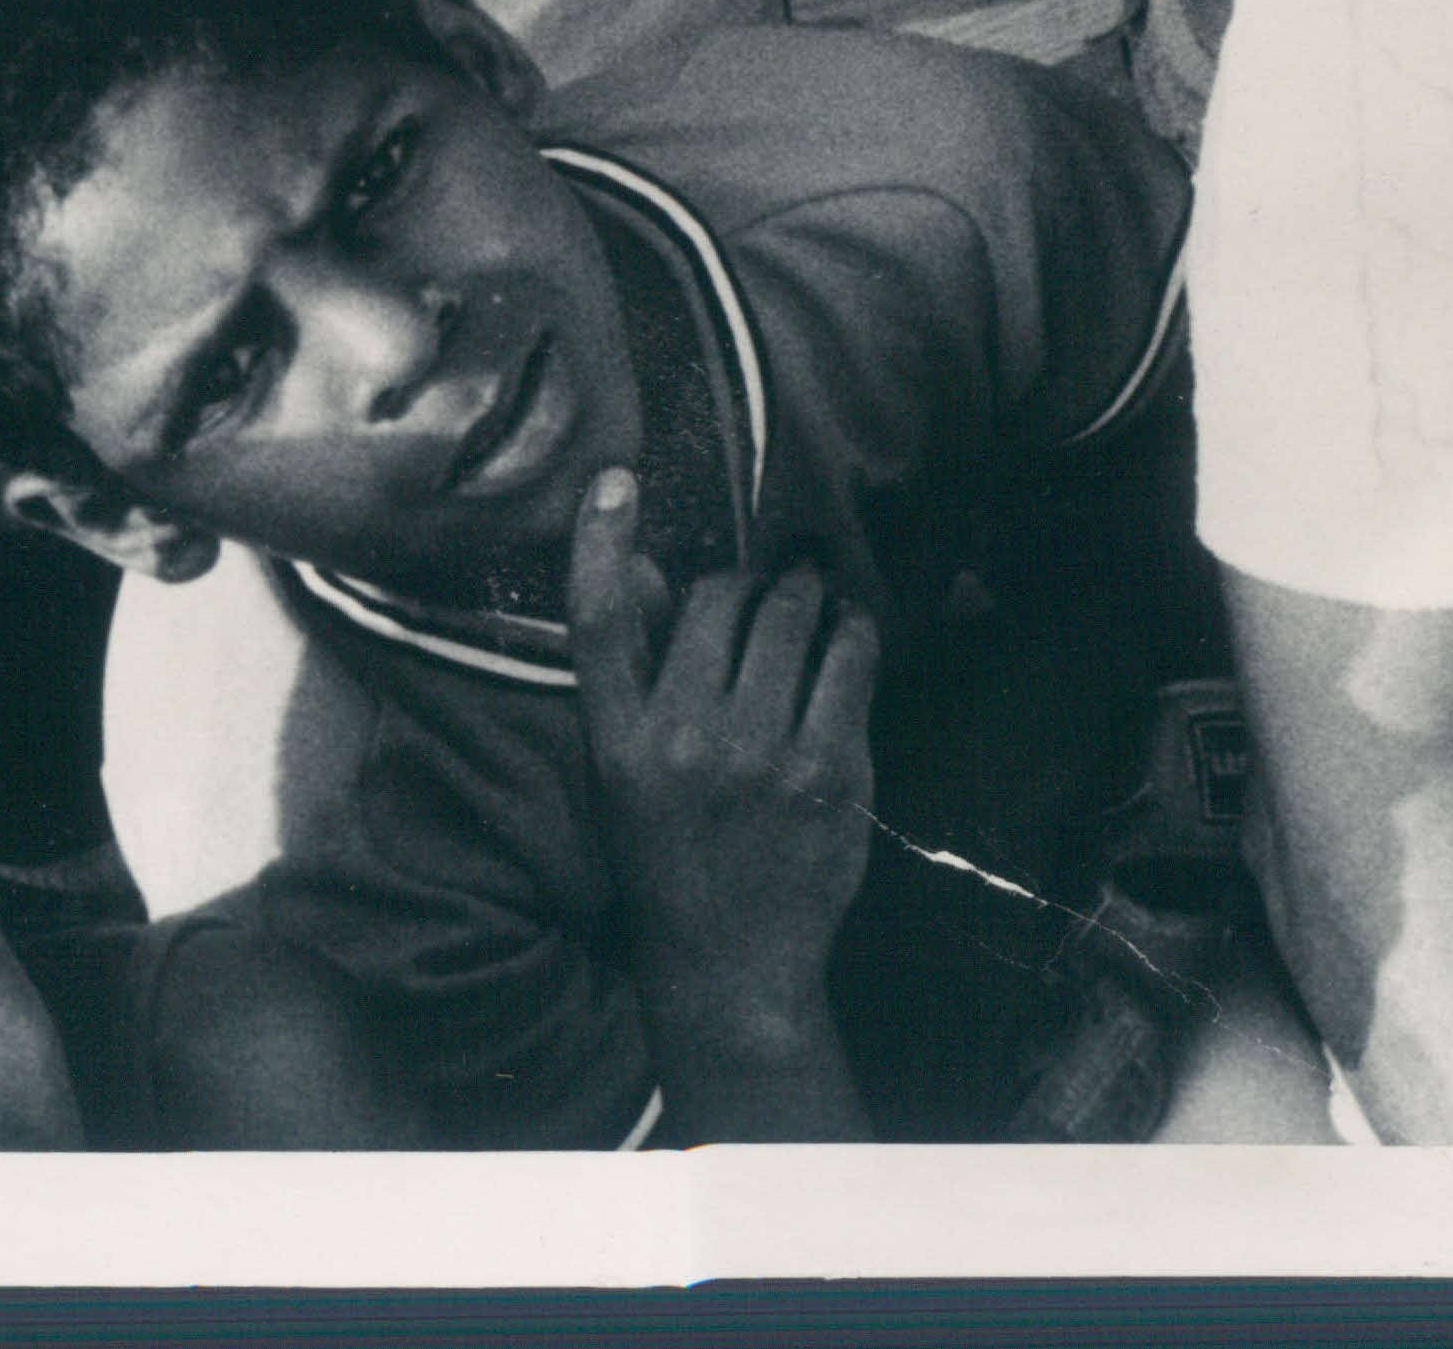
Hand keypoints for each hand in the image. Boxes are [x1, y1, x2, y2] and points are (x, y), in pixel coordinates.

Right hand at [567, 468, 877, 1063]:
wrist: (732, 968)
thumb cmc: (675, 862)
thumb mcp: (628, 779)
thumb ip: (638, 676)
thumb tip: (652, 568)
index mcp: (619, 745)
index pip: (599, 625)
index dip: (602, 545)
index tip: (613, 482)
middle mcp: (685, 741)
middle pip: (721, 599)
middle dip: (750, 585)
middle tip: (767, 594)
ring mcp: (762, 755)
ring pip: (794, 614)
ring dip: (808, 595)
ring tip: (813, 603)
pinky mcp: (831, 767)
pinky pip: (851, 657)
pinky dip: (853, 633)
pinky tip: (849, 640)